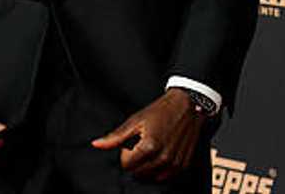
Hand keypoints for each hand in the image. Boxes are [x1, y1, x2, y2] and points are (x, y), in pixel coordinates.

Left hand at [91, 88, 205, 182]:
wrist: (187, 106)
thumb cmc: (160, 111)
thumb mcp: (135, 120)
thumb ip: (115, 137)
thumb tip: (97, 144)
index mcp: (149, 146)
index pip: (126, 165)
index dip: (126, 153)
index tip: (132, 143)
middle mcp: (163, 158)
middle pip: (138, 173)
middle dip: (136, 161)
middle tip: (142, 144)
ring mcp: (174, 163)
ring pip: (151, 177)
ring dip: (148, 166)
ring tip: (152, 148)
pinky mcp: (183, 166)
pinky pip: (165, 177)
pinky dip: (160, 169)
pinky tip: (161, 153)